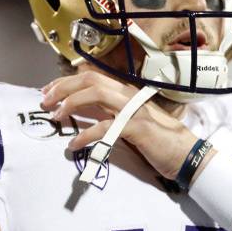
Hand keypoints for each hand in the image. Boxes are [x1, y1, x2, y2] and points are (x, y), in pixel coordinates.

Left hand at [40, 71, 196, 178]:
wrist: (186, 154)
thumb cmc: (158, 140)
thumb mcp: (130, 121)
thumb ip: (110, 113)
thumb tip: (83, 112)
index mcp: (125, 92)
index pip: (91, 76)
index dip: (66, 81)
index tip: (48, 91)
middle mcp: (128, 95)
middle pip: (90, 79)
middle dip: (62, 87)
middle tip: (44, 102)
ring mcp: (134, 109)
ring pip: (96, 94)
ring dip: (71, 104)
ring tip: (56, 117)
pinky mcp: (137, 128)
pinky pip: (105, 127)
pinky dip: (86, 135)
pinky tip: (74, 145)